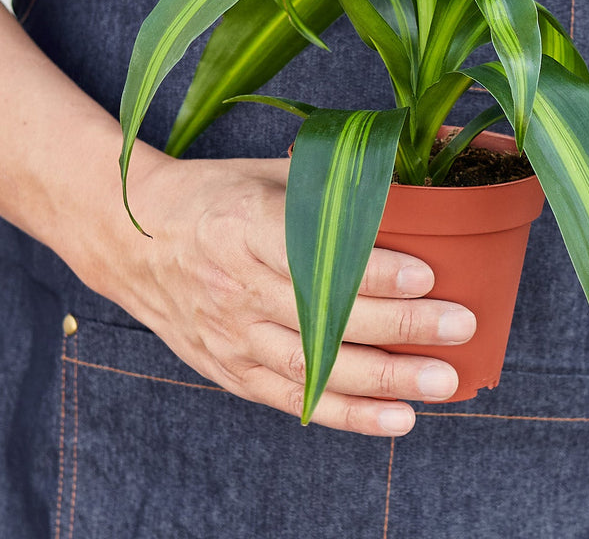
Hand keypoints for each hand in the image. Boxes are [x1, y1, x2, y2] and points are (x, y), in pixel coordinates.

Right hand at [102, 153, 476, 436]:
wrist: (129, 238)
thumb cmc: (210, 196)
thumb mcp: (262, 172)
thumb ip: (325, 183)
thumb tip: (404, 183)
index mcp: (240, 225)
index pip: (312, 255)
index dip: (369, 269)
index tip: (426, 273)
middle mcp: (233, 285)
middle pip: (322, 316)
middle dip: (398, 326)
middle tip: (459, 326)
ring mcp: (229, 334)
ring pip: (315, 366)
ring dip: (385, 378)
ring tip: (443, 379)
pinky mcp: (229, 369)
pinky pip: (294, 399)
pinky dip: (348, 414)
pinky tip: (398, 417)